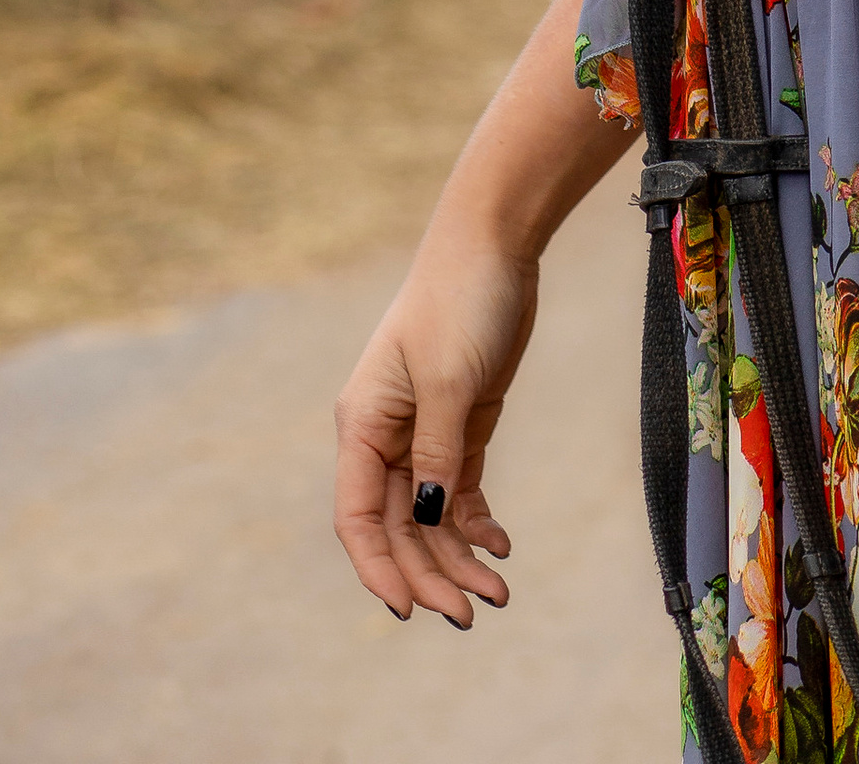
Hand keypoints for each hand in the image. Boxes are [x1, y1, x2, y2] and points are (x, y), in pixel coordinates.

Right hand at [331, 223, 538, 628]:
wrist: (496, 244)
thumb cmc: (460, 300)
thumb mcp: (448, 379)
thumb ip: (436, 452)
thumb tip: (426, 520)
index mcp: (363, 425)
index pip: (357, 518)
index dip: (378, 568)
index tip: (407, 609)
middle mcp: (386, 436)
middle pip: (398, 527)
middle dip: (431, 573)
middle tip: (473, 613)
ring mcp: (423, 432)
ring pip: (432, 516)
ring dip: (459, 556)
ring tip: (499, 592)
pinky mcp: (461, 423)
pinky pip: (460, 489)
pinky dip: (477, 521)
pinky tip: (502, 544)